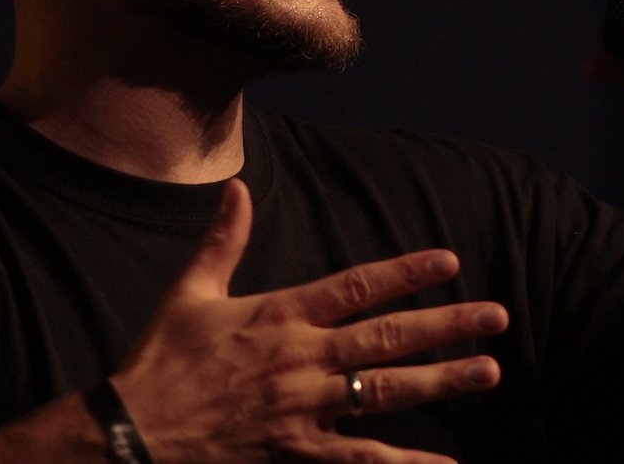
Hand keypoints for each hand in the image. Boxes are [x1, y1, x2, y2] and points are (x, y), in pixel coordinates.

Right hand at [110, 179, 507, 462]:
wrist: (128, 439)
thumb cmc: (160, 364)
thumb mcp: (190, 294)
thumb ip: (223, 241)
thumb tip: (237, 187)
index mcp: (280, 315)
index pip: (356, 286)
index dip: (405, 273)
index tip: (451, 262)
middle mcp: (301, 358)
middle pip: (387, 337)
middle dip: (446, 326)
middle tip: (496, 317)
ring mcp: (304, 408)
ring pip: (386, 392)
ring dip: (441, 381)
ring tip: (488, 371)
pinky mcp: (297, 453)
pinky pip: (361, 458)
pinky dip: (404, 463)